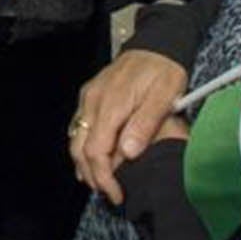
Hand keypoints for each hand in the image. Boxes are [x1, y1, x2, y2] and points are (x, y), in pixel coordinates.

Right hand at [69, 48, 188, 205]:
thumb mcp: (164, 96)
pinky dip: (83, 148)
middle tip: (111, 194)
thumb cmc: (163, 71)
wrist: (155, 45)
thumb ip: (145, 124)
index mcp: (110, 104)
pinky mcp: (90, 96)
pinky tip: (93, 160)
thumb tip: (128, 153)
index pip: (97, 150)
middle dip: (93, 176)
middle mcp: (93, 101)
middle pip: (80, 148)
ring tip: (102, 183)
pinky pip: (79, 127)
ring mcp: (88, 98)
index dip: (104, 177)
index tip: (117, 194)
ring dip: (85, 164)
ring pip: (76, 139)